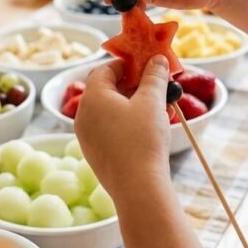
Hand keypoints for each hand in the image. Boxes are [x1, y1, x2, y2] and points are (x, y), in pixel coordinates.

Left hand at [75, 54, 171, 196]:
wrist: (137, 188)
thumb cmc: (143, 139)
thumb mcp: (152, 101)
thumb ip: (154, 76)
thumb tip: (157, 59)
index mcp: (92, 96)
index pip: (106, 68)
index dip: (129, 64)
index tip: (150, 65)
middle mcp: (84, 114)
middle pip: (109, 89)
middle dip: (137, 85)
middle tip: (160, 86)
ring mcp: (88, 136)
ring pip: (113, 111)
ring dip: (137, 105)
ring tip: (163, 109)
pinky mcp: (96, 153)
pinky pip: (112, 129)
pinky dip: (130, 123)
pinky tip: (153, 129)